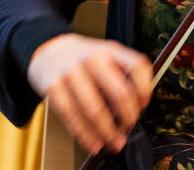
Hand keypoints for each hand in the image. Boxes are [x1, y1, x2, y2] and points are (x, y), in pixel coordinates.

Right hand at [27, 33, 151, 154]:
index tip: (143, 106)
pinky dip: (85, 135)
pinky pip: (72, 116)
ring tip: (114, 143)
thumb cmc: (83, 61)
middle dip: (128, 118)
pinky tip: (93, 143)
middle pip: (120, 93)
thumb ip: (123, 75)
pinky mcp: (53, 87)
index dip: (145, 90)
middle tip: (128, 129)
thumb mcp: (106, 56)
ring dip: (108, 133)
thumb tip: (137, 109)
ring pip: (95, 110)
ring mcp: (71, 72)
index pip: (137, 66)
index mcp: (110, 50)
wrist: (49, 51)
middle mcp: (92, 58)